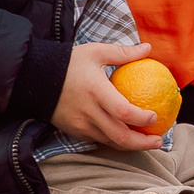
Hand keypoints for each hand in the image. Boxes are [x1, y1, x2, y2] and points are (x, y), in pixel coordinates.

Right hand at [51, 41, 165, 149]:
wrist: (35, 79)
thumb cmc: (69, 63)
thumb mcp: (95, 52)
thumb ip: (123, 53)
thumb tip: (148, 48)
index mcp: (96, 91)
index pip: (123, 112)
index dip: (142, 119)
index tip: (155, 117)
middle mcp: (88, 112)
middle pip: (119, 136)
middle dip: (142, 143)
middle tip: (159, 141)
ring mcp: (80, 124)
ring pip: (110, 142)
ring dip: (131, 145)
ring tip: (148, 141)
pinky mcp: (75, 131)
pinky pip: (99, 140)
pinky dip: (115, 141)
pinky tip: (128, 137)